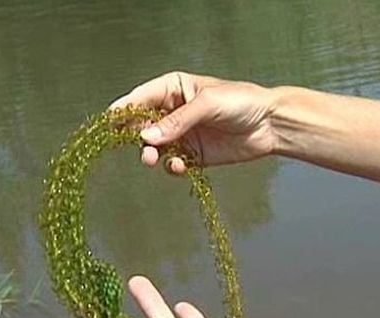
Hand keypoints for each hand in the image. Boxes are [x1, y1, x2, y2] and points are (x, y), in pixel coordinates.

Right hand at [110, 71, 278, 173]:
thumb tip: (146, 138)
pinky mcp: (193, 154)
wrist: (271, 124)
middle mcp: (173, 112)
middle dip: (138, 137)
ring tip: (155, 159)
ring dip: (152, 154)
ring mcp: (182, 134)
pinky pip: (173, 162)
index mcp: (173, 89)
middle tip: (142, 148)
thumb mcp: (207, 105)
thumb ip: (176, 121)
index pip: (141, 98)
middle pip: (143, 125)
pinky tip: (180, 166)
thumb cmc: (241, 102)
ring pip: (155, 147)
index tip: (108, 123)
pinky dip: (172, 166)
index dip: (123, 110)